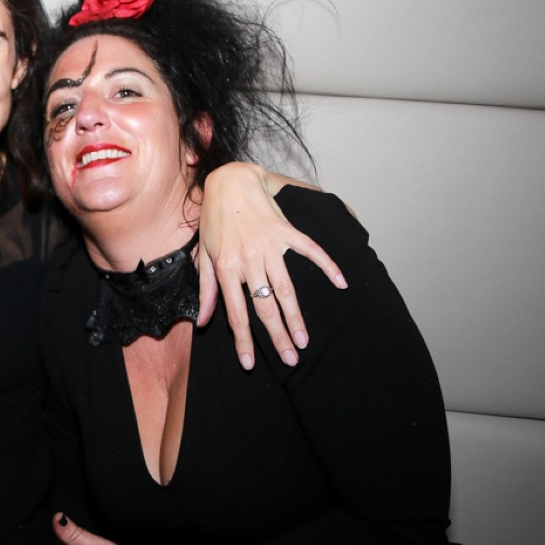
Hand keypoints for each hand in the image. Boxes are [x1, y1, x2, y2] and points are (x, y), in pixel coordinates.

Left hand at [197, 162, 346, 369]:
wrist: (230, 182)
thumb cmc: (214, 220)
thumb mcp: (205, 255)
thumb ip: (207, 289)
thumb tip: (204, 321)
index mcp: (227, 268)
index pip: (236, 313)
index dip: (243, 340)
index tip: (250, 363)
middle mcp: (249, 260)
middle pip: (265, 306)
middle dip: (277, 336)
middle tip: (290, 359)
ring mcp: (270, 246)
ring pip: (286, 288)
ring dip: (296, 315)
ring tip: (304, 339)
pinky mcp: (287, 231)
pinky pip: (310, 251)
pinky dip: (327, 266)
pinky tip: (340, 283)